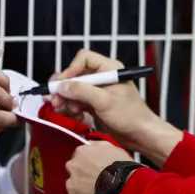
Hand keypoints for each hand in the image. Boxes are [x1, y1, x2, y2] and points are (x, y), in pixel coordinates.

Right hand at [50, 50, 182, 161]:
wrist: (140, 135)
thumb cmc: (129, 115)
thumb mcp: (104, 101)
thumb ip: (82, 91)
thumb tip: (61, 86)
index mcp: (109, 68)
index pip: (84, 59)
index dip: (71, 69)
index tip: (61, 84)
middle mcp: (102, 77)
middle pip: (75, 75)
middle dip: (64, 88)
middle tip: (54, 100)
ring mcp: (98, 91)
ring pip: (74, 90)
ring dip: (68, 100)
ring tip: (69, 111)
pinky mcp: (95, 104)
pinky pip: (78, 102)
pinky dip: (73, 108)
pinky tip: (76, 116)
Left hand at [65, 141, 133, 193]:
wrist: (125, 186)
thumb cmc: (122, 167)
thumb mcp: (111, 147)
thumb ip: (96, 146)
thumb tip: (91, 146)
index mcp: (81, 152)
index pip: (78, 159)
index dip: (87, 166)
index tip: (94, 171)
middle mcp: (73, 167)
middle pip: (73, 174)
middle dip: (82, 179)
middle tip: (96, 184)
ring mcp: (71, 185)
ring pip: (73, 191)